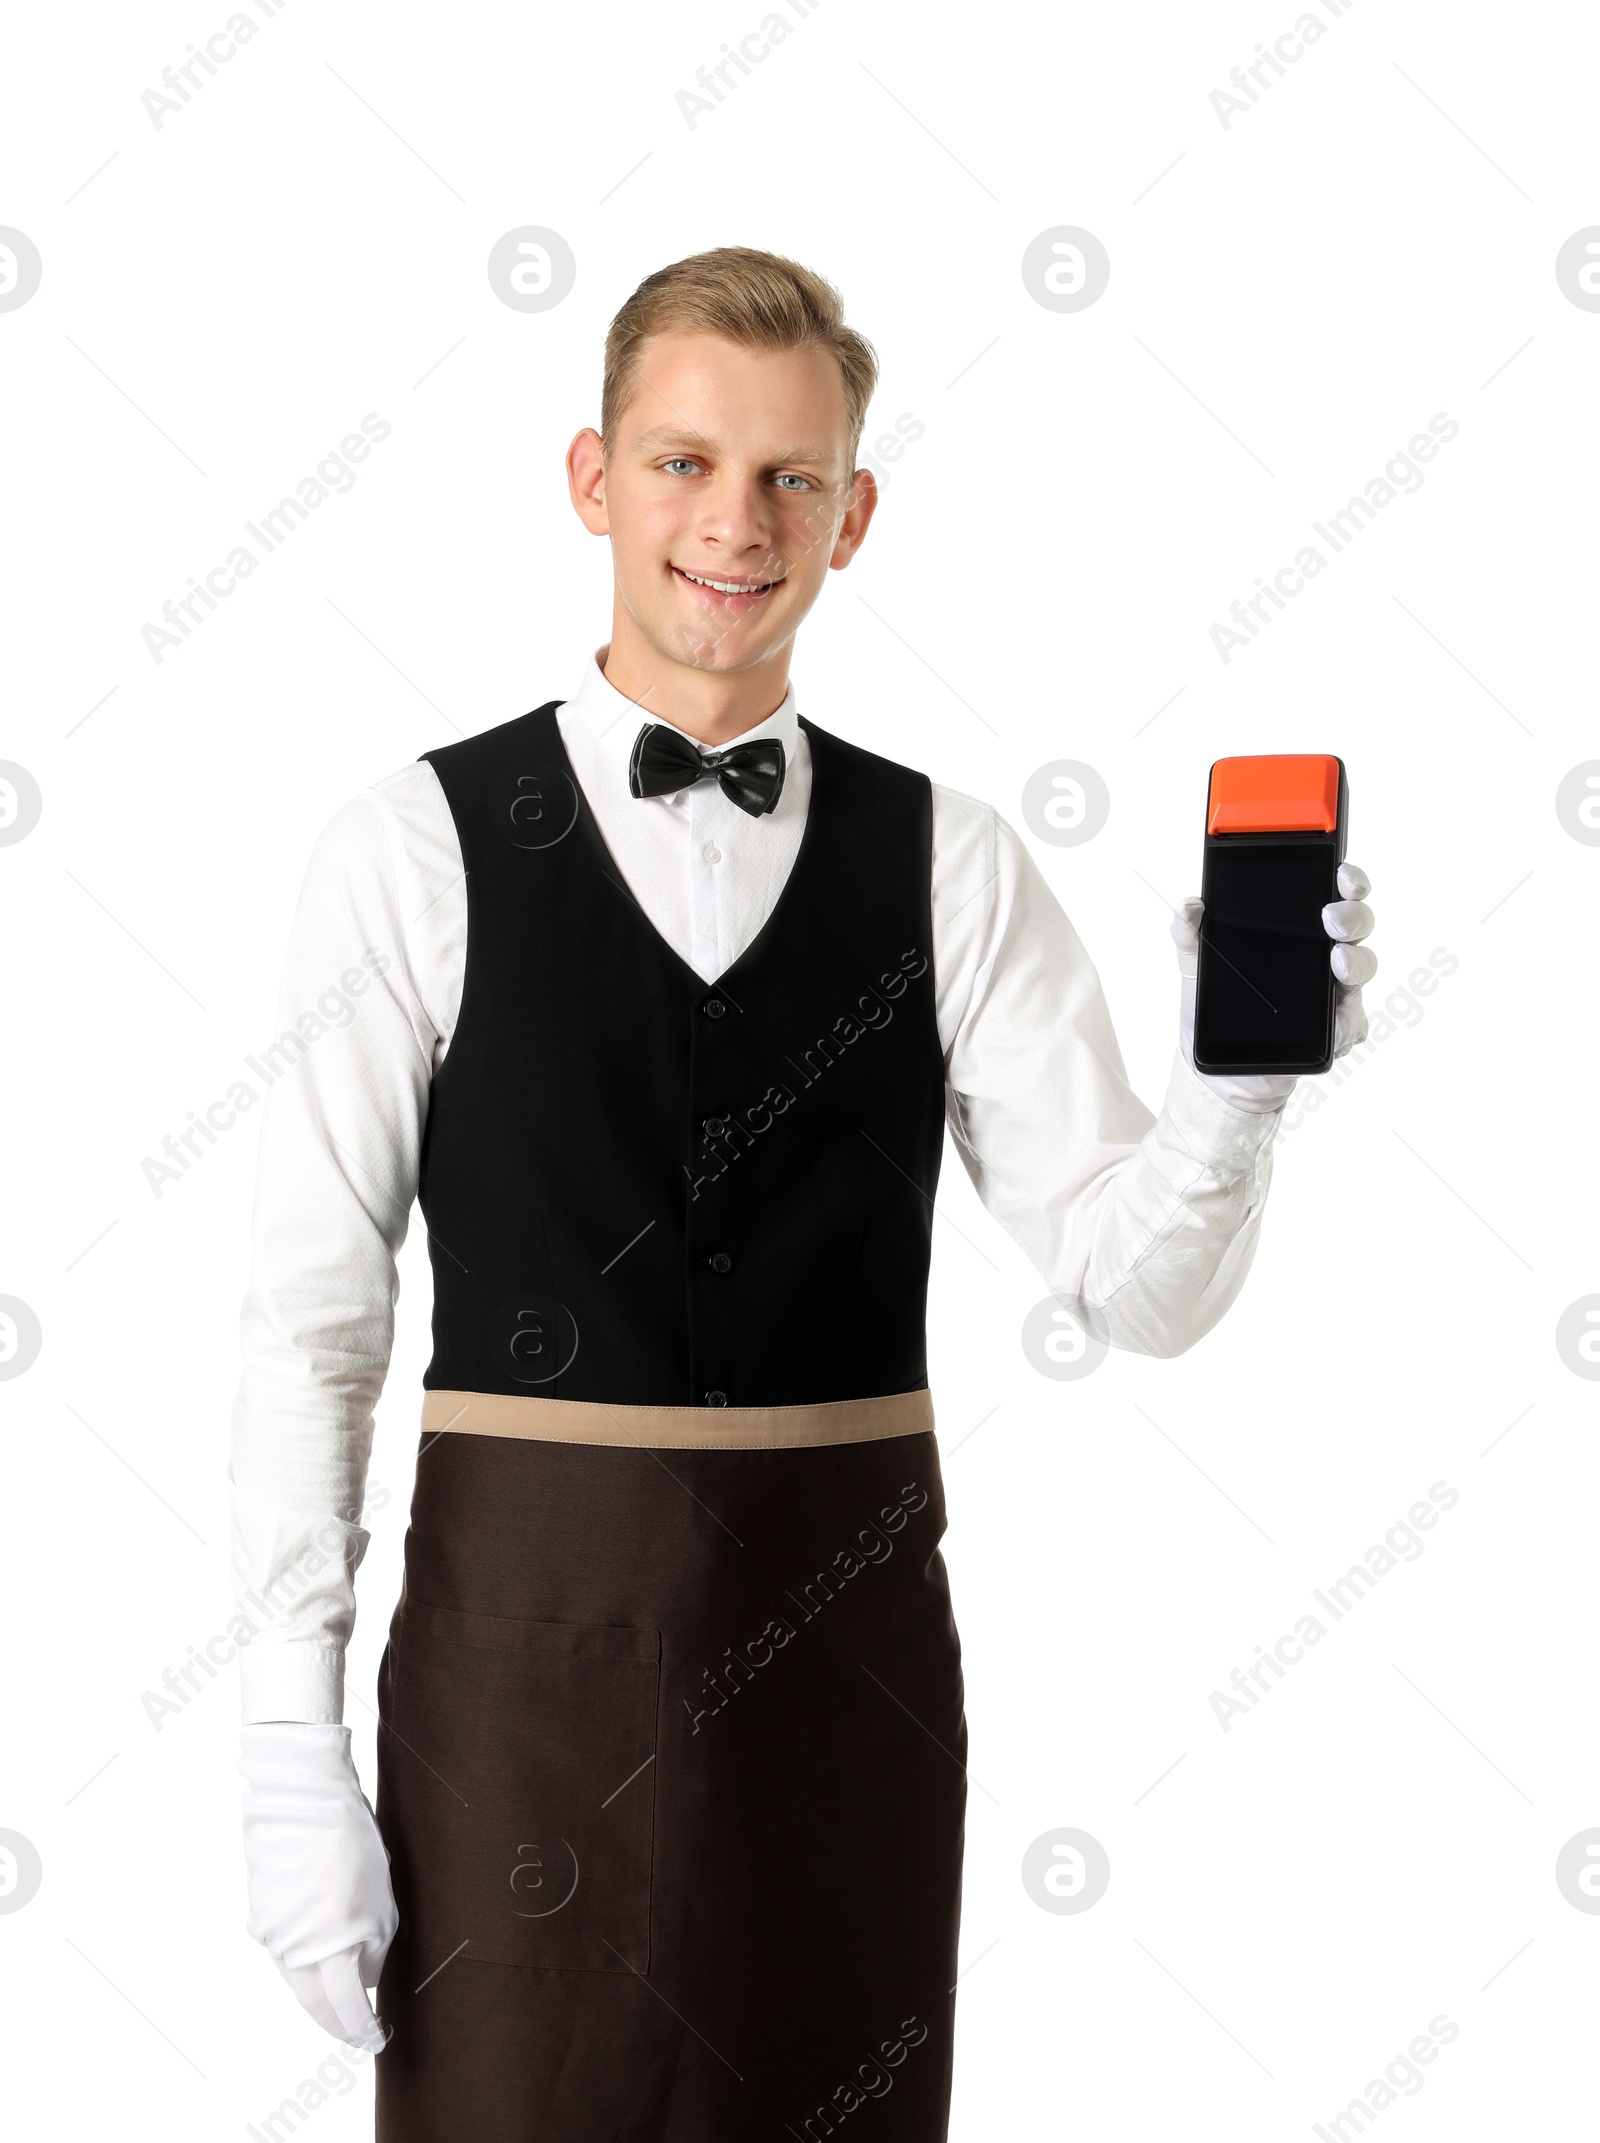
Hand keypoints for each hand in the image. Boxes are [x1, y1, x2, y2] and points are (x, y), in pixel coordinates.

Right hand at [239, 1723, 397, 2052]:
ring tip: (342, 1997)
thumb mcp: (380, 1895)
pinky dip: (302, 1957)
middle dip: (337, 2023)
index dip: (362, 2027)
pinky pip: (284, 1949)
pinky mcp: (259, 1916)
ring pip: (297, 1977)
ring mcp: (272, 1934)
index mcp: (332, 1945)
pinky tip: (317, 1953)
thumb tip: (363, 1977)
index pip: (347, 2006)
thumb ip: (374, 1945)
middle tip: (358, 2033)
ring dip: (319, 1990)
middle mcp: (295, 1949)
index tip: (375, 2039)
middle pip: (315, 2004)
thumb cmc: (350, 1841)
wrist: (299, 1797)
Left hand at [1173, 862, 1375, 1110]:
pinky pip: (1355, 1019)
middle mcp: (1325, 953)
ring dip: (1355, 960)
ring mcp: (1336, 991)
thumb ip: (1188, 932)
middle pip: (1358, 923)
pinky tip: (1335, 1019)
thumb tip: (1190, 905)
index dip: (1346, 878)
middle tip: (1330, 918)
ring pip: (1363, 965)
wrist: (1221, 1068)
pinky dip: (1347, 1017)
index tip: (1340, 872)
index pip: (1333, 892)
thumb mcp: (1196, 965)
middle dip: (1352, 914)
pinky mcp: (1338, 1028)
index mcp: (1299, 929)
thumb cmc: (1218, 1007)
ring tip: (1335, 961)